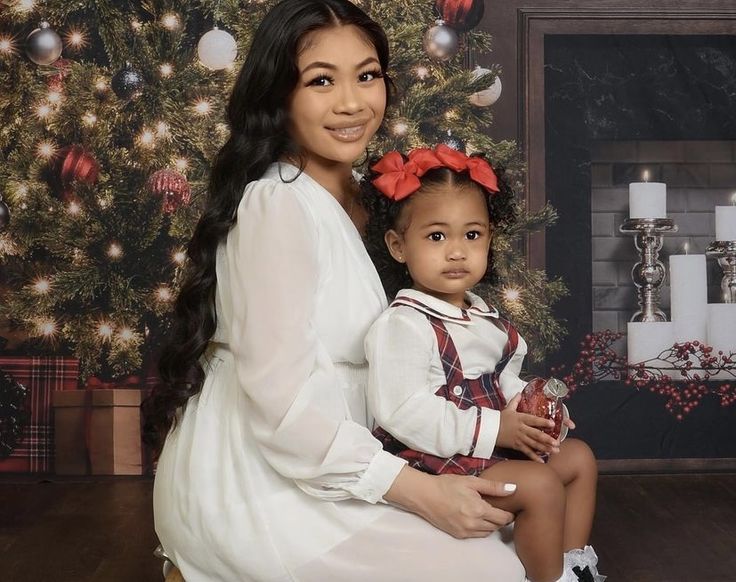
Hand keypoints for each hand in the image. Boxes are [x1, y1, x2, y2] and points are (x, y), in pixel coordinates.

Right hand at [384, 466, 514, 538]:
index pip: (504, 518)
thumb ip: (493, 486)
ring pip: (488, 532)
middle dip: (501, 518)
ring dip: (491, 524)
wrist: (424, 495)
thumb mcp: (471, 481)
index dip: (509, 513)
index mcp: (478, 510)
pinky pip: (477, 535)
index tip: (509, 507)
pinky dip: (481, 528)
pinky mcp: (458, 535)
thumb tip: (513, 489)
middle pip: (497, 526)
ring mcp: (465, 531)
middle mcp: (473, 524)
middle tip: (499, 508)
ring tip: (487, 512)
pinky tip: (476, 517)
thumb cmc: (447, 485)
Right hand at [497, 393, 560, 462]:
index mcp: (521, 418)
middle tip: (557, 442)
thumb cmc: (500, 418)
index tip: (552, 424)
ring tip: (555, 451)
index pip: (533, 420)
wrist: (489, 429)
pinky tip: (542, 461)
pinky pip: (527, 452)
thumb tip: (519, 393)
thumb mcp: (508, 408)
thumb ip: (515, 401)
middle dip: (547, 439)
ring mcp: (519, 438)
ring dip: (545, 448)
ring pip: (533, 444)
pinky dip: (534, 457)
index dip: (543, 422)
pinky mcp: (516, 446)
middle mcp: (521, 429)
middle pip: (536, 434)